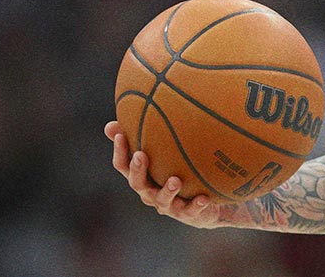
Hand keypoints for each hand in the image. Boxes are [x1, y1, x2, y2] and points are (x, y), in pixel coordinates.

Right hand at [104, 120, 228, 228]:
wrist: (205, 204)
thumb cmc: (179, 174)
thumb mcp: (164, 155)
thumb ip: (151, 135)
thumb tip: (136, 109)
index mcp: (142, 177)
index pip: (123, 165)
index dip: (119, 151)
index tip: (120, 134)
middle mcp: (150, 192)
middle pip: (138, 183)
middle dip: (138, 170)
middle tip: (141, 155)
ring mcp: (168, 205)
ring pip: (163, 200)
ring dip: (168, 190)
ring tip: (175, 180)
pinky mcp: (188, 214)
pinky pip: (191, 210)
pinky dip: (196, 204)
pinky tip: (203, 197)